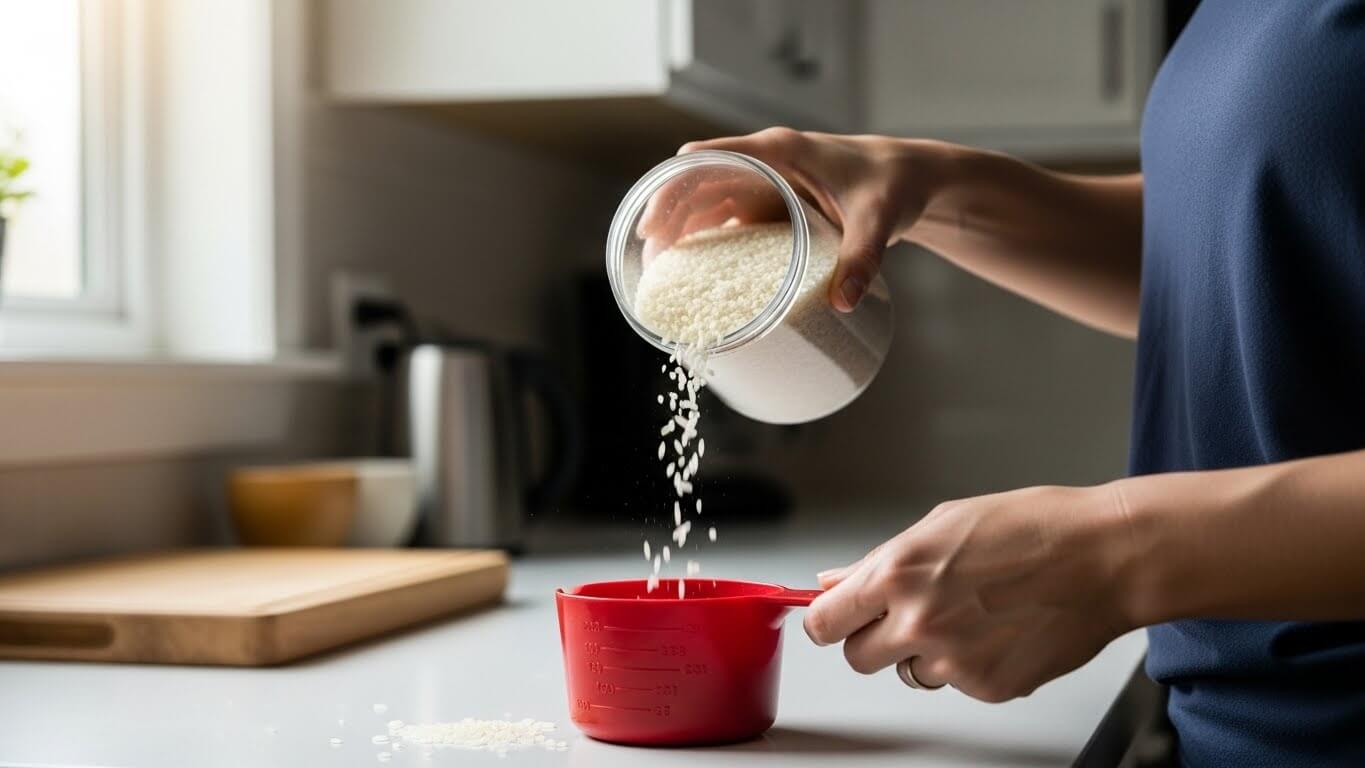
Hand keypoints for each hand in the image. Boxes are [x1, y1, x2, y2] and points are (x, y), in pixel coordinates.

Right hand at [636, 128, 948, 311]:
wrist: (912, 181)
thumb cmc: (893, 187)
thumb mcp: (878, 221)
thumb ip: (862, 259)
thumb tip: (844, 302)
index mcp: (779, 151)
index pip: (710, 158)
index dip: (675, 187)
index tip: (654, 222)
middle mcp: (765, 163)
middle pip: (697, 182)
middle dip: (668, 214)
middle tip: (648, 253)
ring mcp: (766, 185)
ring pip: (706, 202)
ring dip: (680, 228)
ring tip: (658, 267)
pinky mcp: (772, 206)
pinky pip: (726, 219)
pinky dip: (704, 238)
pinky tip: (689, 268)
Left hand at [805, 484, 1135, 701]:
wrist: (1104, 558)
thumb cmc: (1034, 528)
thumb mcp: (942, 524)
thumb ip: (880, 560)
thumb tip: (835, 580)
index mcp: (899, 572)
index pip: (824, 621)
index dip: (827, 620)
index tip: (834, 618)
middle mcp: (919, 621)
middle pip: (857, 658)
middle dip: (873, 639)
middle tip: (906, 615)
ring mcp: (954, 660)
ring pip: (908, 673)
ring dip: (924, 653)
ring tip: (968, 614)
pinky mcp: (989, 688)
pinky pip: (955, 684)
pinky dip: (970, 664)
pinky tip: (997, 629)